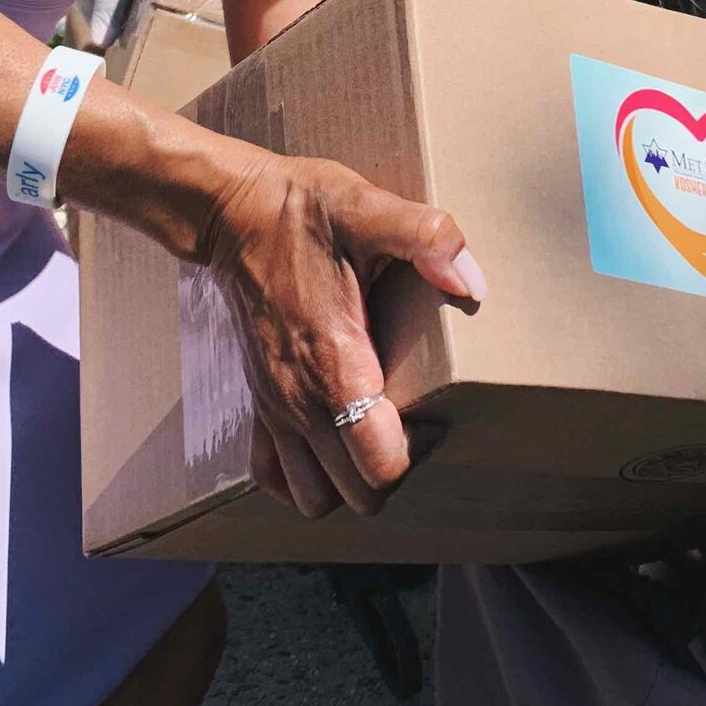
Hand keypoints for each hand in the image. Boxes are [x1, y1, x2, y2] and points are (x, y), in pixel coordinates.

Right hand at [203, 153, 485, 519]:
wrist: (233, 213)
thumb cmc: (302, 211)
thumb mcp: (367, 207)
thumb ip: (426, 238)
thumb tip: (473, 280)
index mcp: (333, 362)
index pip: (379, 463)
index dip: (419, 454)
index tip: (438, 413)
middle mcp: (299, 399)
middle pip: (356, 493)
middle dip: (394, 471)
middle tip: (417, 426)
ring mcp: (274, 407)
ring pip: (313, 498)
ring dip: (349, 481)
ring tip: (378, 438)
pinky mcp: (258, 403)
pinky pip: (273, 477)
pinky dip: (303, 478)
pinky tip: (332, 444)